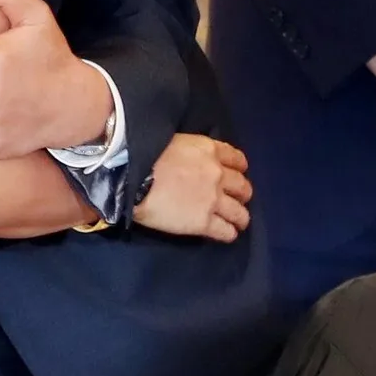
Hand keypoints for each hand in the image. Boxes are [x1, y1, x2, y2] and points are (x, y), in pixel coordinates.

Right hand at [134, 132, 251, 242]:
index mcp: (210, 150)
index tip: (235, 174)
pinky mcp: (204, 222)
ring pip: (240, 212)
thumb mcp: (174, 142)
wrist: (131, 177)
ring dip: (240, 217)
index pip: (238, 159)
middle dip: (242, 194)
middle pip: (243, 187)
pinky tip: (226, 233)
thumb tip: (192, 161)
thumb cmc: (145, 155)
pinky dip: (229, 233)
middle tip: (235, 199)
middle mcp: (218, 174)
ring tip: (236, 222)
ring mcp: (214, 200)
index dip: (239, 169)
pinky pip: (227, 232)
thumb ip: (192, 152)